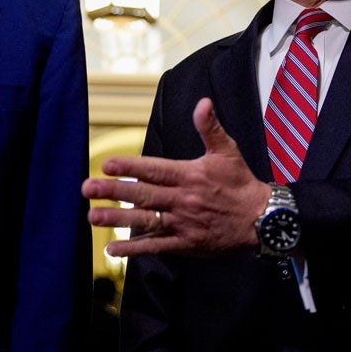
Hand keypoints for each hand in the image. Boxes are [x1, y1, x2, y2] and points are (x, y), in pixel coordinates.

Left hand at [81, 97, 269, 256]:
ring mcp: (183, 223)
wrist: (262, 220)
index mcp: (189, 175)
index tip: (107, 163)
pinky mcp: (185, 244)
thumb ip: (210, 127)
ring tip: (93, 216)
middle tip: (87, 188)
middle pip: (144, 195)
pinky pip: (156, 246)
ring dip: (117, 219)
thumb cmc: (241, 183)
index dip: (130, 167)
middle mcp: (183, 199)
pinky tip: (112, 249)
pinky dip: (134, 248)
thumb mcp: (228, 151)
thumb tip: (203, 102)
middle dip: (114, 191)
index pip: (154, 169)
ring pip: (146, 220)